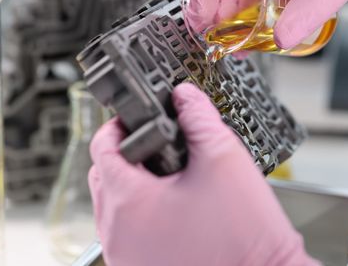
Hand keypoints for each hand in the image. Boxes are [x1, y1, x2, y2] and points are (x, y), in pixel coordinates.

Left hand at [88, 83, 318, 265]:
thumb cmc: (245, 235)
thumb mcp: (223, 159)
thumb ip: (198, 118)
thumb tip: (185, 97)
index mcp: (129, 202)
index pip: (101, 147)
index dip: (117, 126)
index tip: (134, 120)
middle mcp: (117, 233)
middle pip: (103, 176)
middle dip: (124, 154)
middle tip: (154, 146)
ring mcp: (125, 257)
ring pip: (112, 207)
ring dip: (130, 186)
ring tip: (166, 178)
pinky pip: (125, 233)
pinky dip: (138, 215)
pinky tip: (170, 209)